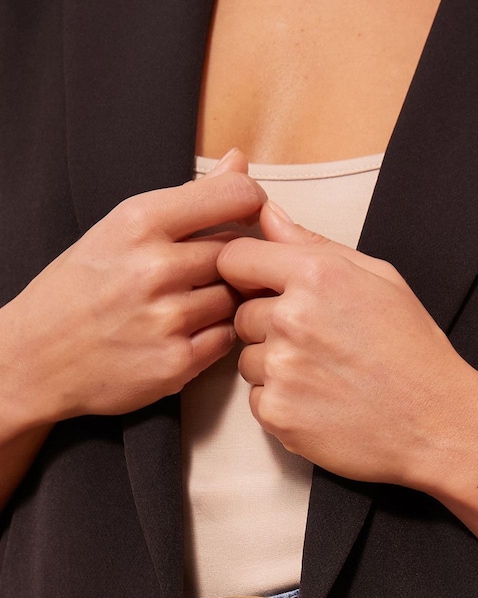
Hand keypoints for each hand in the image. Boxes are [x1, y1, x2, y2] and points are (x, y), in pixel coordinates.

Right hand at [0, 147, 267, 430]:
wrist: (37, 357)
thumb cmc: (77, 290)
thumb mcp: (119, 229)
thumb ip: (187, 200)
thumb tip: (239, 164)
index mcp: (138, 222)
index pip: (230, 197)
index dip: (250, 203)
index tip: (249, 211)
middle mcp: (155, 268)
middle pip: (236, 252)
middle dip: (230, 260)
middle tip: (202, 270)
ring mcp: (168, 318)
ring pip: (235, 298)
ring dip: (223, 301)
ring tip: (186, 303)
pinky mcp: (177, 362)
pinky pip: (226, 339)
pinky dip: (214, 335)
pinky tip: (185, 330)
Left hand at [216, 202, 477, 489]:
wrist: (437, 424)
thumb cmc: (414, 352)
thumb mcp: (379, 279)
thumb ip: (314, 245)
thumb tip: (268, 215)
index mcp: (316, 276)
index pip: (235, 259)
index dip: (247, 274)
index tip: (264, 289)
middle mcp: (292, 319)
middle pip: (242, 313)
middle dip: (269, 326)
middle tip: (320, 345)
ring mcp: (282, 369)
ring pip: (248, 359)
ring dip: (275, 367)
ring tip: (325, 376)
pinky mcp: (278, 413)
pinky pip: (258, 400)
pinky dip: (282, 404)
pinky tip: (322, 403)